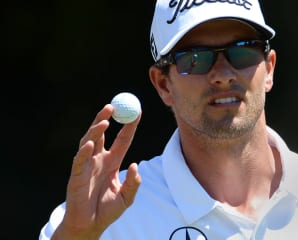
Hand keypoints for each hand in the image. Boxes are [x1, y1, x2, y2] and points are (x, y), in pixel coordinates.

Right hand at [52, 104, 141, 238]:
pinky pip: (79, 160)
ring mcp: (87, 166)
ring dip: (96, 130)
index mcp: (113, 162)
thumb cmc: (108, 211)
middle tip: (113, 106)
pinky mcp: (76, 175)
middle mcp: (99, 160)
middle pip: (101, 134)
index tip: (137, 111)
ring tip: (105, 120)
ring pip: (89, 142)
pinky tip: (90, 143)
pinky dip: (84, 151)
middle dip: (105, 118)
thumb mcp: (127, 197)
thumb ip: (134, 182)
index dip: (129, 126)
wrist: (90, 225)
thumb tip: (135, 165)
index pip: (122, 139)